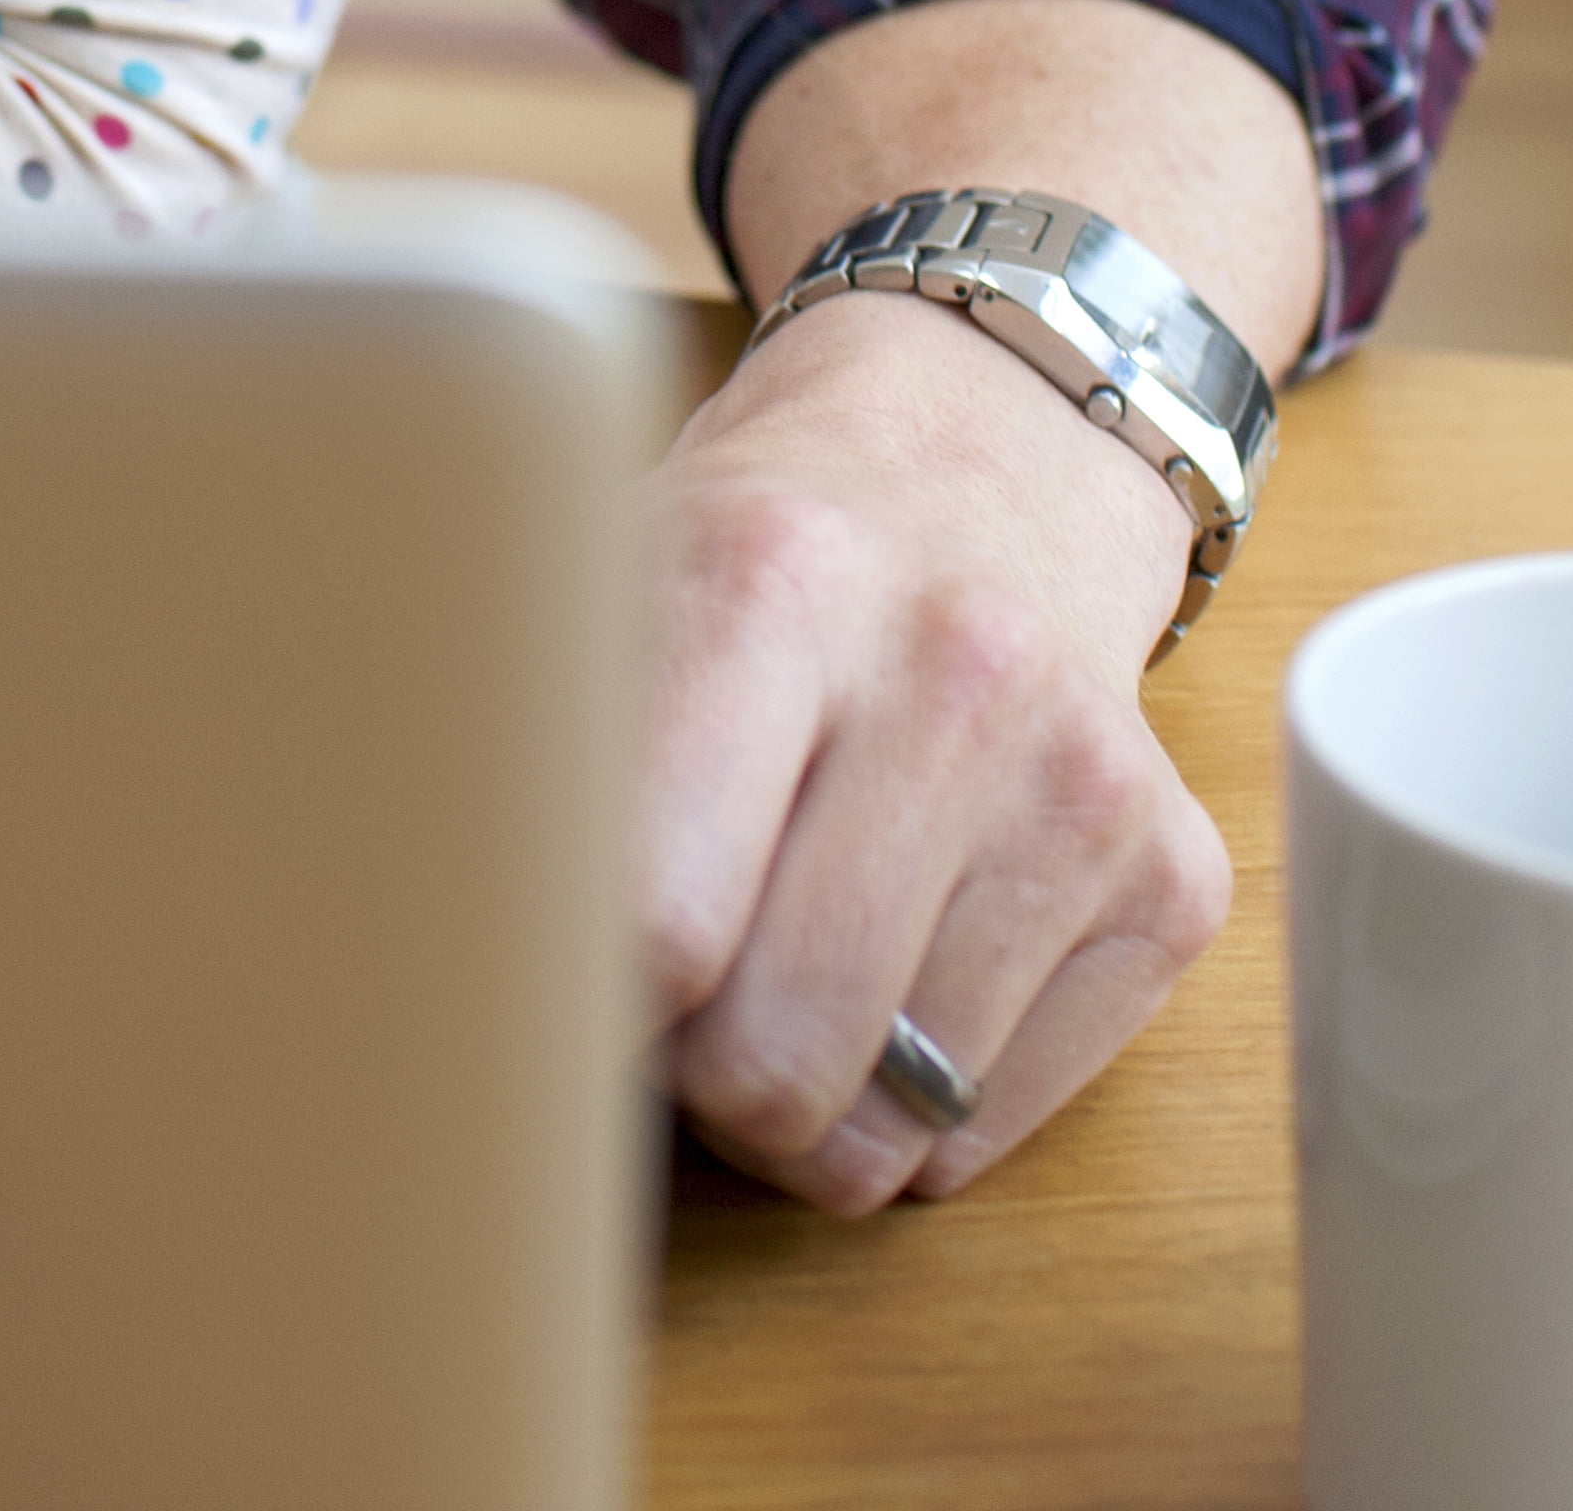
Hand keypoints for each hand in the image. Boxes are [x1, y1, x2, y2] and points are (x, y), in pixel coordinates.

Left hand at [640, 0, 1321, 1209]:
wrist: (989, 444)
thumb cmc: (758, 545)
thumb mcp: (610, 569)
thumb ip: (522, 743)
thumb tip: (399, 957)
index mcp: (768, 576)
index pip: (654, 919)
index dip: (566, 1013)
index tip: (530, 1005)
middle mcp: (953, 670)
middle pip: (770, 1051)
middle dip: (683, 1083)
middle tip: (659, 1013)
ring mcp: (1081, 780)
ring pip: (888, 1124)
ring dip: (798, 1110)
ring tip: (768, 984)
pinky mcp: (1173, 873)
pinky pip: (993, 1128)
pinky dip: (915, 1108)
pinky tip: (888, 975)